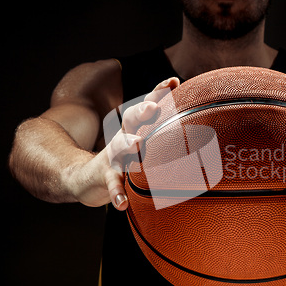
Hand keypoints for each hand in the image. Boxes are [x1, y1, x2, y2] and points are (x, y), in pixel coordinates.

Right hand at [69, 77, 179, 210]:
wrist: (85, 177)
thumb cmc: (126, 158)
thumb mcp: (143, 142)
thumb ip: (165, 135)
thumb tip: (200, 128)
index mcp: (136, 127)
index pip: (148, 105)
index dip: (159, 92)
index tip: (174, 82)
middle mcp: (124, 137)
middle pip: (131, 119)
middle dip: (142, 111)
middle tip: (154, 107)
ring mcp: (113, 157)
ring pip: (119, 148)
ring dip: (127, 145)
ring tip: (137, 144)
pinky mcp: (104, 177)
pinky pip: (111, 185)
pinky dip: (116, 193)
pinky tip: (122, 204)